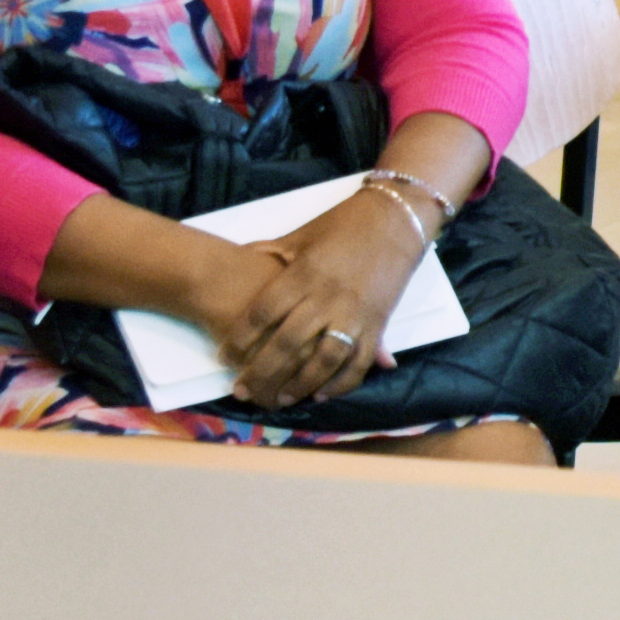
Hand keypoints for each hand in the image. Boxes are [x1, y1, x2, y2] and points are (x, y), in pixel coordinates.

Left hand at [176, 204, 415, 407]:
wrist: (395, 218)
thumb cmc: (343, 224)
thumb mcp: (302, 235)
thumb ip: (273, 252)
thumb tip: (244, 255)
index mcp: (302, 274)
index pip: (262, 313)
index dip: (240, 339)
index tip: (225, 356)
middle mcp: (326, 298)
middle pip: (286, 344)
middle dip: (261, 372)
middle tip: (242, 390)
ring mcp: (353, 315)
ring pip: (322, 361)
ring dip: (299, 385)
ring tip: (280, 400)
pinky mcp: (377, 325)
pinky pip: (357, 363)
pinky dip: (340, 383)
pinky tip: (321, 395)